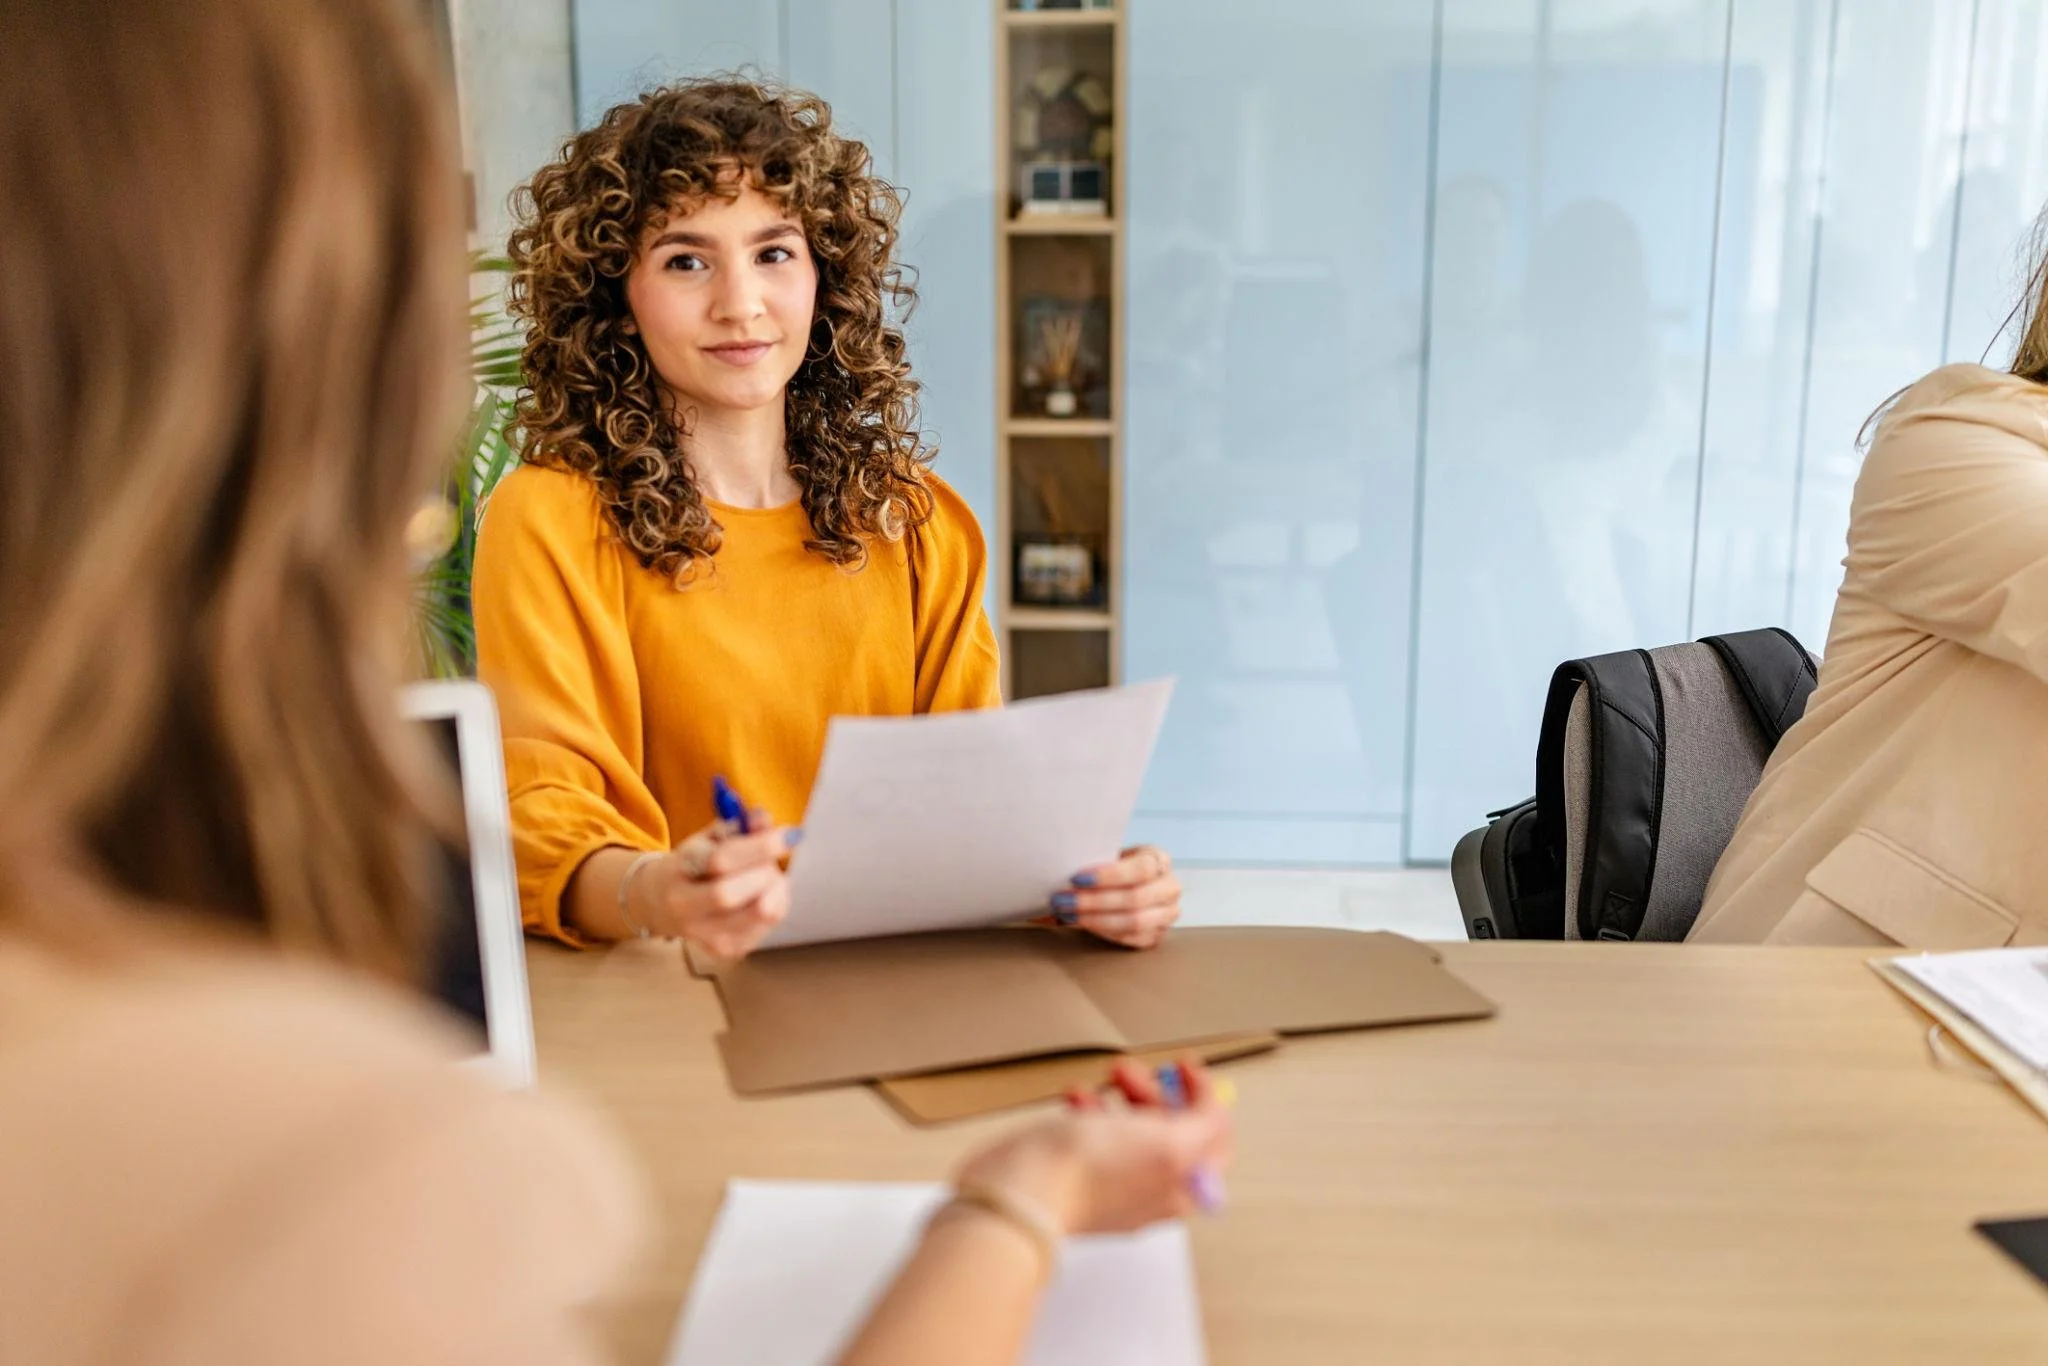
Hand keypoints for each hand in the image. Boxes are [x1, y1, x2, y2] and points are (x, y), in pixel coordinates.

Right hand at [627, 818, 795, 957]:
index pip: (720, 861)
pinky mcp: (725, 950)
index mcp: (678, 872)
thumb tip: (763, 819)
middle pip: (732, 895)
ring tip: (766, 878)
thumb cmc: (693, 864)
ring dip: (775, 889)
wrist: (662, 904)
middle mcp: (685, 908)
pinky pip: (767, 927)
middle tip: (771, 863)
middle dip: (764, 873)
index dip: (760, 847)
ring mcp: (704, 935)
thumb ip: (737, 827)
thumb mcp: (708, 839)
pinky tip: (761, 896)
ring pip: (759, 914)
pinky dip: (775, 904)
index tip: (790, 835)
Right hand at [953, 1061, 1231, 1235]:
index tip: (1186, 1069)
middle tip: (1138, 1070)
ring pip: (1131, 1128)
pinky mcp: (1078, 1174)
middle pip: (1171, 1131)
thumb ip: (1201, 1129)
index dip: (1204, 1099)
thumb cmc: (1089, 1174)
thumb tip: (1215, 1115)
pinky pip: (1093, 1134)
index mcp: (1180, 1187)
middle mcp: (1150, 1189)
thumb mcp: (1168, 1143)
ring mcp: (1113, 1183)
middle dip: (1158, 1091)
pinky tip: (1078, 1095)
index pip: (1213, 1141)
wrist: (1024, 1190)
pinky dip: (1090, 1107)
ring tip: (1108, 1075)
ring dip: (1125, 1094)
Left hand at [1052, 845, 1179, 948]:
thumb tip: (1059, 872)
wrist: (1122, 883)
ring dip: (1096, 920)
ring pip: (1134, 922)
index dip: (1108, 876)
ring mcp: (1167, 914)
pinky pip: (1131, 938)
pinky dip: (1103, 932)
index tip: (1076, 878)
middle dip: (1095, 901)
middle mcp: (1170, 887)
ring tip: (1066, 914)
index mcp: (1159, 859)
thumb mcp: (1107, 856)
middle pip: (1136, 898)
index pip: (1141, 868)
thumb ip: (1093, 860)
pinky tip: (1081, 924)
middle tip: (1063, 900)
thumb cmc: (1110, 867)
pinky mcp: (1157, 936)